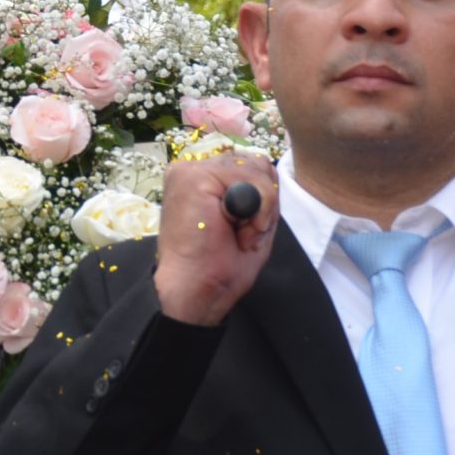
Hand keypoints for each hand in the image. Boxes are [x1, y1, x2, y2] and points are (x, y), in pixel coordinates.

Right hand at [152, 151, 278, 325]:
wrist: (197, 291)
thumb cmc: (220, 266)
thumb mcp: (253, 221)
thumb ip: (260, 190)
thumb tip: (264, 166)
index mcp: (205, 180)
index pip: (252, 166)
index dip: (264, 199)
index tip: (245, 232)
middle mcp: (194, 169)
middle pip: (256, 163)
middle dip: (264, 202)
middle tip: (243, 235)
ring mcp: (190, 170)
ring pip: (255, 167)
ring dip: (261, 207)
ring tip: (238, 234)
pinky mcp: (192, 176)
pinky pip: (249, 176)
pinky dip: (258, 206)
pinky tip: (236, 228)